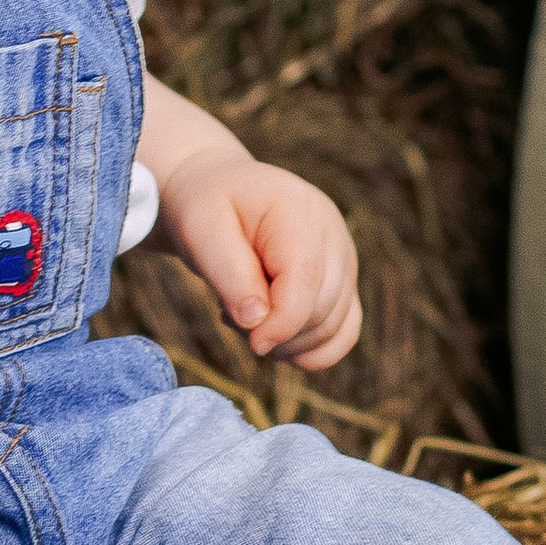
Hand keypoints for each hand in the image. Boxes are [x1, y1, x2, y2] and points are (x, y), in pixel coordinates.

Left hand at [159, 145, 361, 371]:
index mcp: (298, 210)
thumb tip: (257, 321)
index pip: (306, 279)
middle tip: (231, 316)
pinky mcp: (342, 283)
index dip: (282, 323)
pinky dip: (312, 351)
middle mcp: (332, 234)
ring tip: (246, 317)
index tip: (251, 342)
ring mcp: (343, 259)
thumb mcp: (201, 230)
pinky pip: (344, 333)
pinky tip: (275, 340)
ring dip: (287, 343)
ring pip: (333, 328)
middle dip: (276, 333)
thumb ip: (228, 273)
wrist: (219, 193)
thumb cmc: (207, 208)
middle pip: (322, 310)